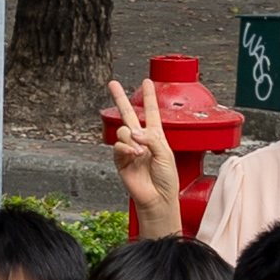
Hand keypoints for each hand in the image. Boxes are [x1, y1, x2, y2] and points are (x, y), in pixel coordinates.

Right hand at [100, 74, 182, 225]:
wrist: (157, 198)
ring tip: (140, 153)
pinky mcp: (120, 160)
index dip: (149, 96)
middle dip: (120, 98)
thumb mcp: (166, 154)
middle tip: (112, 84)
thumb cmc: (167, 178)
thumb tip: (133, 131)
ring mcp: (130, 149)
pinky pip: (118, 147)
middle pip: (129, 114)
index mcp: (156, 136)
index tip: (147, 81)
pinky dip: (126, 150)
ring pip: (123, 132)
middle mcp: (141, 140)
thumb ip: (150, 139)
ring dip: (131, 140)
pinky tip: (134, 156)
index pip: (152, 111)